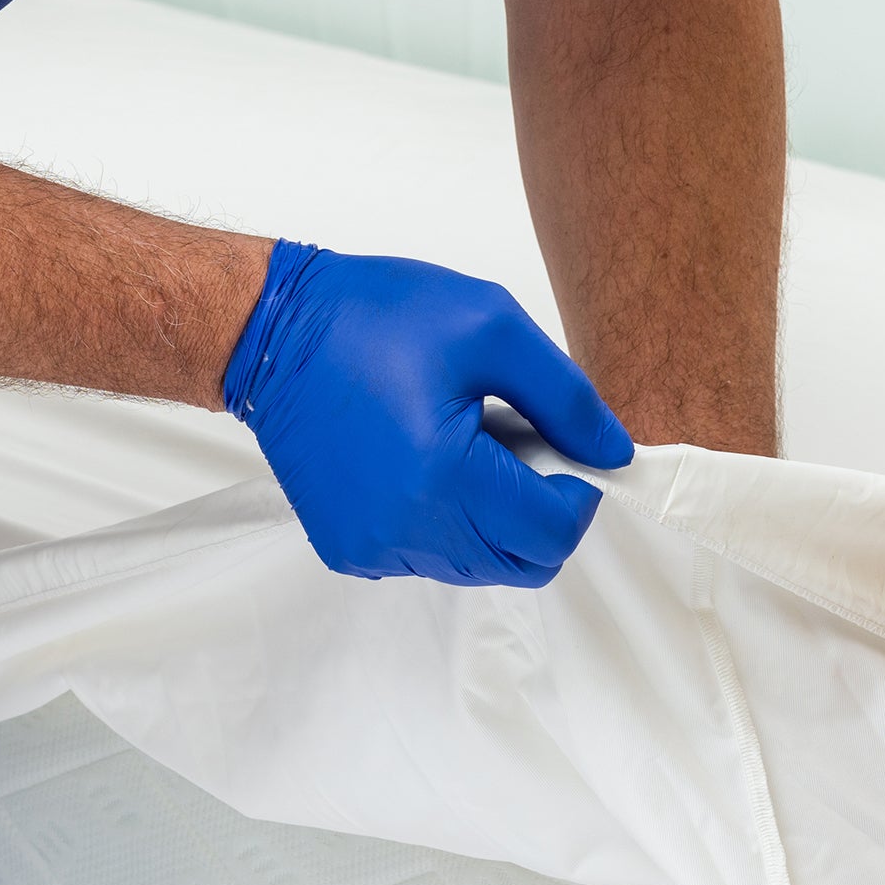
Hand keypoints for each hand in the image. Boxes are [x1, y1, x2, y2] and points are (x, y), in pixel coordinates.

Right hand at [222, 243, 632, 586]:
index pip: (554, 532)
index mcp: (443, 479)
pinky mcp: (349, 550)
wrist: (272, 334)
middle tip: (519, 443)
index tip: (567, 447)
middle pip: (523, 565)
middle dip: (542, 511)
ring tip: (463, 445)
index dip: (580, 490)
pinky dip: (448, 523)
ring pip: (478, 567)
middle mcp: (405, 530)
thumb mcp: (490, 327)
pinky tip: (424, 462)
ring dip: (494, 518)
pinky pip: (429, 558)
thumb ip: (567, 398)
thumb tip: (613, 454)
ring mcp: (372, 548)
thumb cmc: (371, 318)